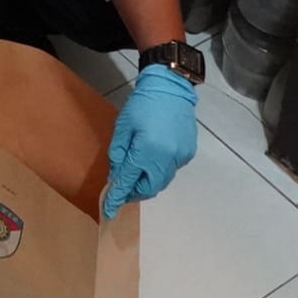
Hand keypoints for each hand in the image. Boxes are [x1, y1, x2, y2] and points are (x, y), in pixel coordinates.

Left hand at [103, 65, 198, 218]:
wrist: (171, 87)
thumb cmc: (142, 103)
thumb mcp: (123, 126)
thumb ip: (119, 153)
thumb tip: (117, 175)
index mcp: (147, 151)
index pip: (129, 180)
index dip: (117, 196)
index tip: (108, 210)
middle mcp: (166, 158)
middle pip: (150, 188)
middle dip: (135, 192)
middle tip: (123, 188)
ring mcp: (180, 157)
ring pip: (162, 180)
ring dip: (148, 181)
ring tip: (137, 173)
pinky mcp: (188, 152)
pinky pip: (171, 169)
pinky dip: (159, 169)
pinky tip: (153, 157)